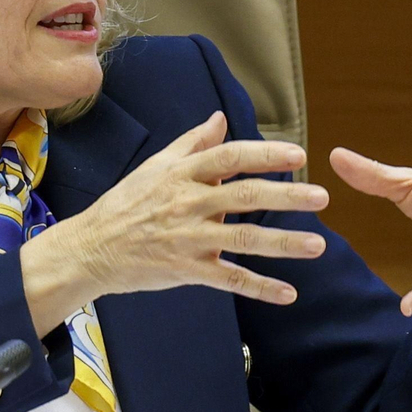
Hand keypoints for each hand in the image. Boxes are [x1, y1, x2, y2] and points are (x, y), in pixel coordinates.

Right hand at [22, 111, 329, 334]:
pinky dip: (259, 287)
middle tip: (321, 196)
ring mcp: (188, 239)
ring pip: (242, 239)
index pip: (229, 158)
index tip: (297, 154)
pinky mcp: (186, 270)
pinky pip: (229, 279)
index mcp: (181, 175)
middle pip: (243, 196)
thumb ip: (192, 144)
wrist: (90, 249)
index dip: (264, 154)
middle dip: (285, 195)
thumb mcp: (154, 167)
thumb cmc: (125, 206)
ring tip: (317, 245)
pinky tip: (288, 293)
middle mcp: (187, 204)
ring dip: (283, 243)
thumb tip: (221, 118)